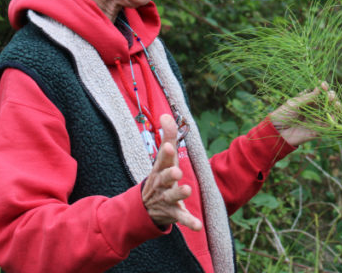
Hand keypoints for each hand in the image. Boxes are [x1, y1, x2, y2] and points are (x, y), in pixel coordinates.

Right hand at [141, 114, 201, 230]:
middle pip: (164, 178)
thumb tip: (166, 115)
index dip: (165, 153)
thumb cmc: (160, 176)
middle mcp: (160, 184)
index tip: (169, 146)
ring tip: (187, 189)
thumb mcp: (163, 158)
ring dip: (179, 193)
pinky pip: (180, 218)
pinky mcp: (172, 213)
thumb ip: (167, 136)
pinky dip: (189, 222)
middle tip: (177, 171)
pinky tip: (198, 226)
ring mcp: (165, 199)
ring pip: (171, 197)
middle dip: (169, 174)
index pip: (162, 159)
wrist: (144, 207)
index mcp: (159, 169)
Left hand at [269, 82, 335, 146]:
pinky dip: (333, 119)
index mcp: (307, 99)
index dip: (323, 87)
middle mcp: (314, 108)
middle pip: (328, 101)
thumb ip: (308, 98)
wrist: (277, 132)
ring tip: (335, 103)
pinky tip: (333, 114)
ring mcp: (316, 118)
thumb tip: (321, 88)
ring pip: (331, 112)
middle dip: (331, 96)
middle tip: (330, 96)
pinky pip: (329, 125)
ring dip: (336, 107)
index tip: (323, 85)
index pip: (319, 91)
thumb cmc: (283, 114)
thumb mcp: (295, 103)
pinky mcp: (318, 130)